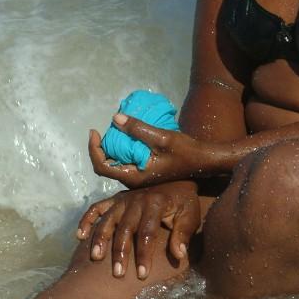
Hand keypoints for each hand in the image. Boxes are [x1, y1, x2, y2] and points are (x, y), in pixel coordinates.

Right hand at [76, 181, 200, 278]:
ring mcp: (123, 199)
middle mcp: (136, 200)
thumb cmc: (183, 203)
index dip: (144, 254)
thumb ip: (183, 234)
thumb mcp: (190, 216)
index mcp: (156, 203)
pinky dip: (87, 220)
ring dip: (100, 238)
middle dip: (120, 252)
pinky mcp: (114, 199)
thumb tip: (179, 255)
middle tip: (117, 274)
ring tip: (95, 258)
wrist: (176, 181)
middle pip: (125, 229)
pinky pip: (97, 208)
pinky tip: (80, 236)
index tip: (141, 275)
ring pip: (108, 220)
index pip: (147, 233)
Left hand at [88, 117, 226, 188]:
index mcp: (134, 177)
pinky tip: (127, 135)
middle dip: (99, 148)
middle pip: (106, 166)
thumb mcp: (162, 138)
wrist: (204, 160)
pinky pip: (126, 160)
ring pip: (116, 164)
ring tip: (113, 130)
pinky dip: (122, 148)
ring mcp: (140, 175)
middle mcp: (133, 180)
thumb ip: (138, 129)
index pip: (102, 167)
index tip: (95, 131)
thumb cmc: (185, 152)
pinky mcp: (146, 170)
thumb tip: (115, 118)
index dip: (94, 149)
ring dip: (110, 148)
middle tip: (100, 130)